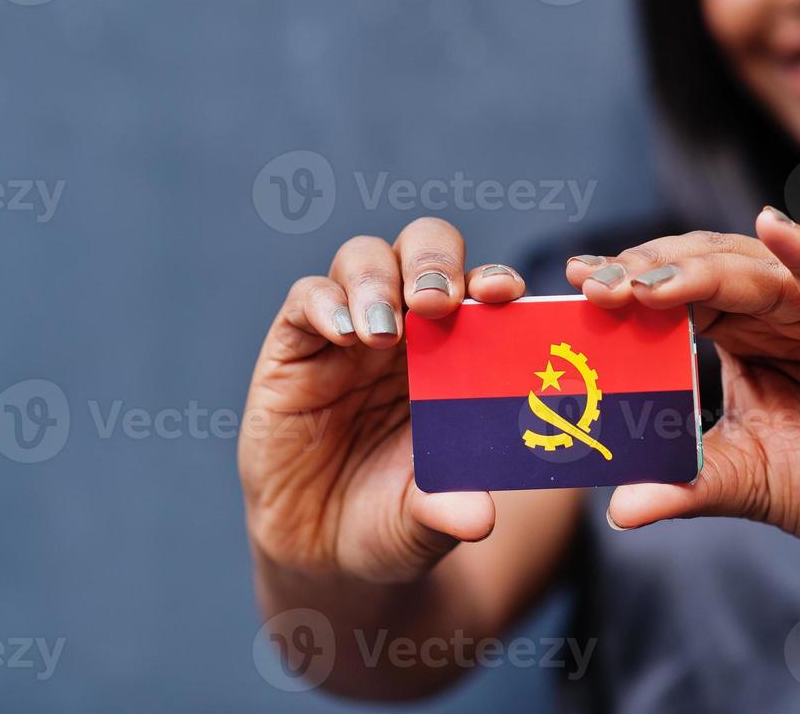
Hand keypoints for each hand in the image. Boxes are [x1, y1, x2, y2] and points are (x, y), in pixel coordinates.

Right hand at [239, 219, 526, 583]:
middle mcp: (408, 327)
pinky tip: (343, 336)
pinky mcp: (293, 348)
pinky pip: (306, 299)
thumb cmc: (394, 518)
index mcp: (460, 350)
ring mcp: (350, 331)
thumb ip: (450, 508)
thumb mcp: (428, 521)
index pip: (480, 289)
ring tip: (386, 334)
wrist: (324, 551)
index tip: (506, 294)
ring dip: (378, 283)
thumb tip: (480, 516)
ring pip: (365, 259)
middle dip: (434, 261)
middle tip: (438, 302)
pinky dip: (325, 304)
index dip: (493, 279)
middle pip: (423, 247)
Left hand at [567, 208, 799, 556]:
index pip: (679, 296)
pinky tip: (774, 232)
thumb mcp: (754, 482)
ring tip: (650, 277)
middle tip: (595, 284)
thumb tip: (618, 510)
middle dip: (649, 273)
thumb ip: (691, 484)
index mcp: (745, 334)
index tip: (576, 290)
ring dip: (702, 270)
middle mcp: (783, 307)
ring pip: (759, 272)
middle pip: (707, 271)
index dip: (631, 288)